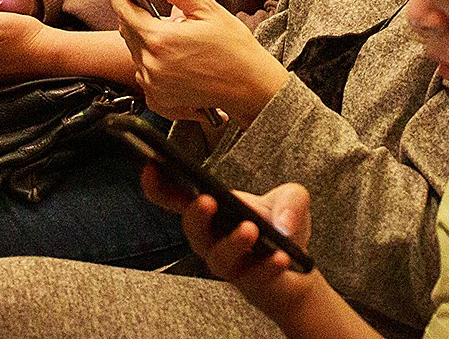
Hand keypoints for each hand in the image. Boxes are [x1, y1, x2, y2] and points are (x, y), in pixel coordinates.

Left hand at [110, 0, 286, 124]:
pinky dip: (151, 66)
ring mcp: (155, 85)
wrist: (250, 87)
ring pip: (136, 55)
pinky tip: (171, 61)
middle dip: (137, 19)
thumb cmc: (234, 49)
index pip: (126, 13)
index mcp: (161, 39)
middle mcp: (153, 64)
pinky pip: (144, 77)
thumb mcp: (207, 8)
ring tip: (174, 39)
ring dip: (146, 43)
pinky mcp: (160, 100)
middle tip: (156, 12)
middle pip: (129, 34)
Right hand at [146, 170, 322, 320]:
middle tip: (207, 200)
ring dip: (232, 243)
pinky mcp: (251, 283)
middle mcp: (211, 238)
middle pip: (192, 230)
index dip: (158, 185)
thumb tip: (282, 223)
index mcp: (211, 210)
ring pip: (218, 259)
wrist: (296, 269)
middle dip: (196, 215)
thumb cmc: (280, 226)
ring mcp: (229, 264)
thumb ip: (291, 200)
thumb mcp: (293, 199)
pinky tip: (280, 256)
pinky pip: (254, 276)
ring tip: (250, 228)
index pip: (174, 198)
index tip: (152, 166)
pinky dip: (267, 266)